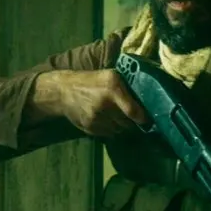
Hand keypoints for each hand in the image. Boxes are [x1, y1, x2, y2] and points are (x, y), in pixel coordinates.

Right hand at [33, 68, 149, 137]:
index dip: (142, 119)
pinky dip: (110, 129)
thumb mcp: (110, 76)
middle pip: (127, 123)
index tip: (147, 121)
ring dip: (121, 126)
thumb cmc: (91, 81)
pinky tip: (106, 120)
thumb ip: (126, 88)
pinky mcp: (90, 127)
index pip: (133, 111)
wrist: (64, 90)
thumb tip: (144, 103)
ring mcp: (96, 118)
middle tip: (132, 119)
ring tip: (116, 118)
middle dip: (131, 122)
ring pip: (118, 130)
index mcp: (113, 88)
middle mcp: (105, 104)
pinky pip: (108, 134)